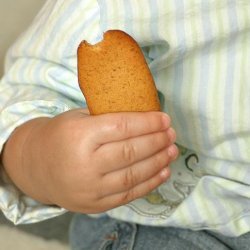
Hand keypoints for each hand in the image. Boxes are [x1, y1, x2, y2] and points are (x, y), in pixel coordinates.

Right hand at [3, 109, 177, 213]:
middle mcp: (85, 164)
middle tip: (172, 134)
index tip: (165, 119)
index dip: (148, 122)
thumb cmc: (61, 136)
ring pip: (133, 174)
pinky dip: (150, 183)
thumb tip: (144, 117)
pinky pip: (128, 194)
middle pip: (131, 151)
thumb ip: (108, 118)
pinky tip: (163, 171)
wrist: (36, 166)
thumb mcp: (79, 118)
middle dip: (157, 141)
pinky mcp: (94, 205)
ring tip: (172, 151)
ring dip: (158, 162)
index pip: (122, 127)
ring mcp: (90, 188)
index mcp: (79, 135)